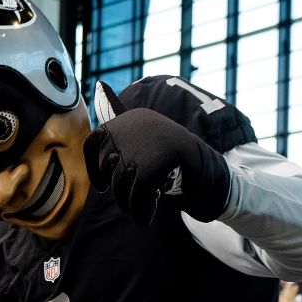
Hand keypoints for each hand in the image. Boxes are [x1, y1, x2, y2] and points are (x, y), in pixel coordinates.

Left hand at [82, 81, 230, 224]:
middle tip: (139, 195)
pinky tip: (145, 217)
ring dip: (129, 203)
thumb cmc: (170, 157)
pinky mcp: (155, 163)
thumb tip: (98, 84)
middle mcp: (134, 126)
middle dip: (119, 191)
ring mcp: (145, 143)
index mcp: (129, 118)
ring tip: (146, 202)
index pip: (93, 143)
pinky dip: (140, 211)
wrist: (208, 169)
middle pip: (107, 168)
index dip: (95, 170)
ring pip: (120, 183)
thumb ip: (119, 112)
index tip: (103, 187)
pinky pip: (137, 195)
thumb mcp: (143, 134)